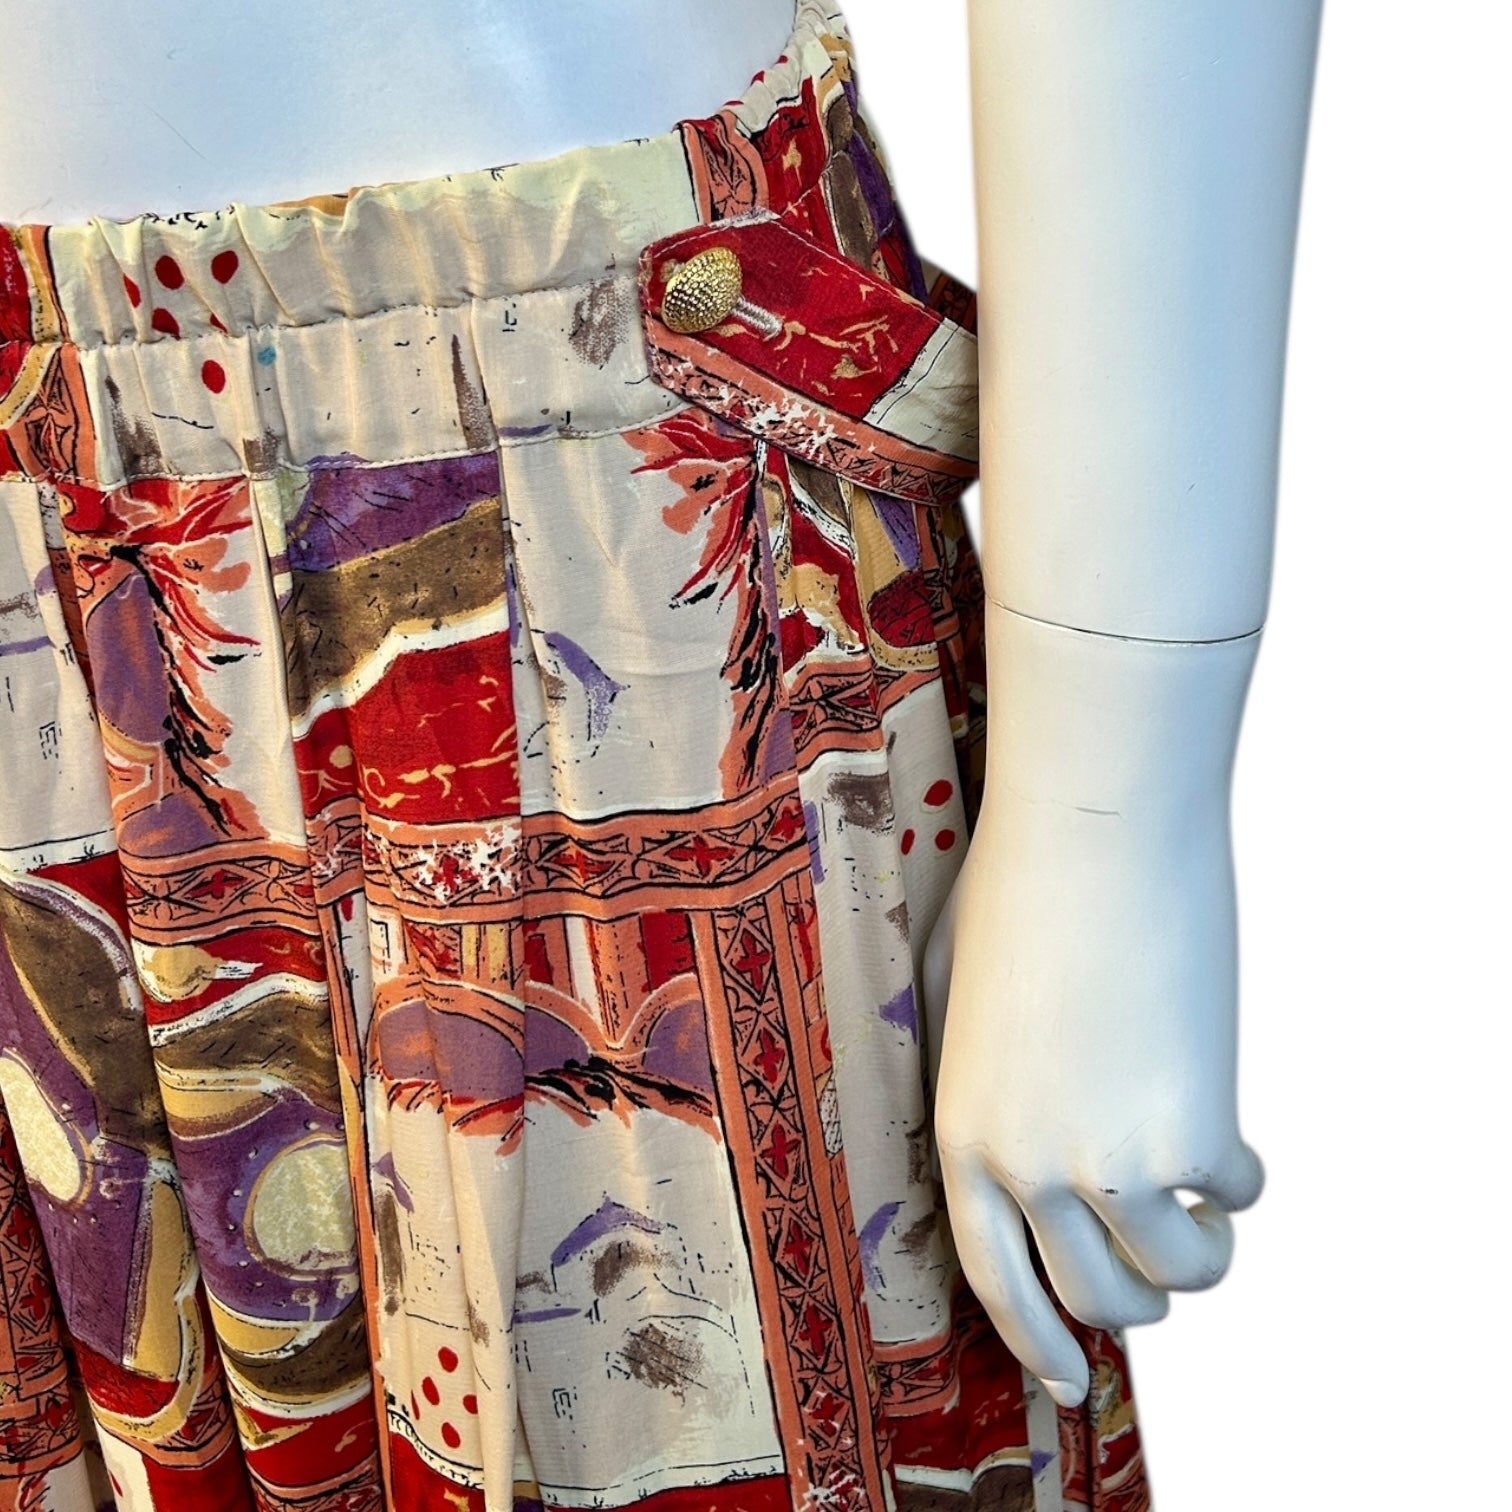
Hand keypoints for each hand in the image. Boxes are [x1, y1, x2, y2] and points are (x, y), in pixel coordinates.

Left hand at [920, 787, 1264, 1408]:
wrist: (1088, 829)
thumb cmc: (1014, 892)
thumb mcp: (953, 998)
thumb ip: (974, 1086)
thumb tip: (1012, 1151)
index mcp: (963, 1137)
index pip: (998, 1283)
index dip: (1038, 1342)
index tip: (1071, 1378)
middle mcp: (1027, 1169)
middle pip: (1098, 1300)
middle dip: (1138, 1299)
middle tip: (1161, 1254)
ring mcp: (1109, 1160)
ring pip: (1179, 1275)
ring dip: (1204, 1251)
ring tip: (1204, 1198)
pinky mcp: (1191, 1131)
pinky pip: (1238, 1201)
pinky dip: (1243, 1179)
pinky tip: (1228, 1127)